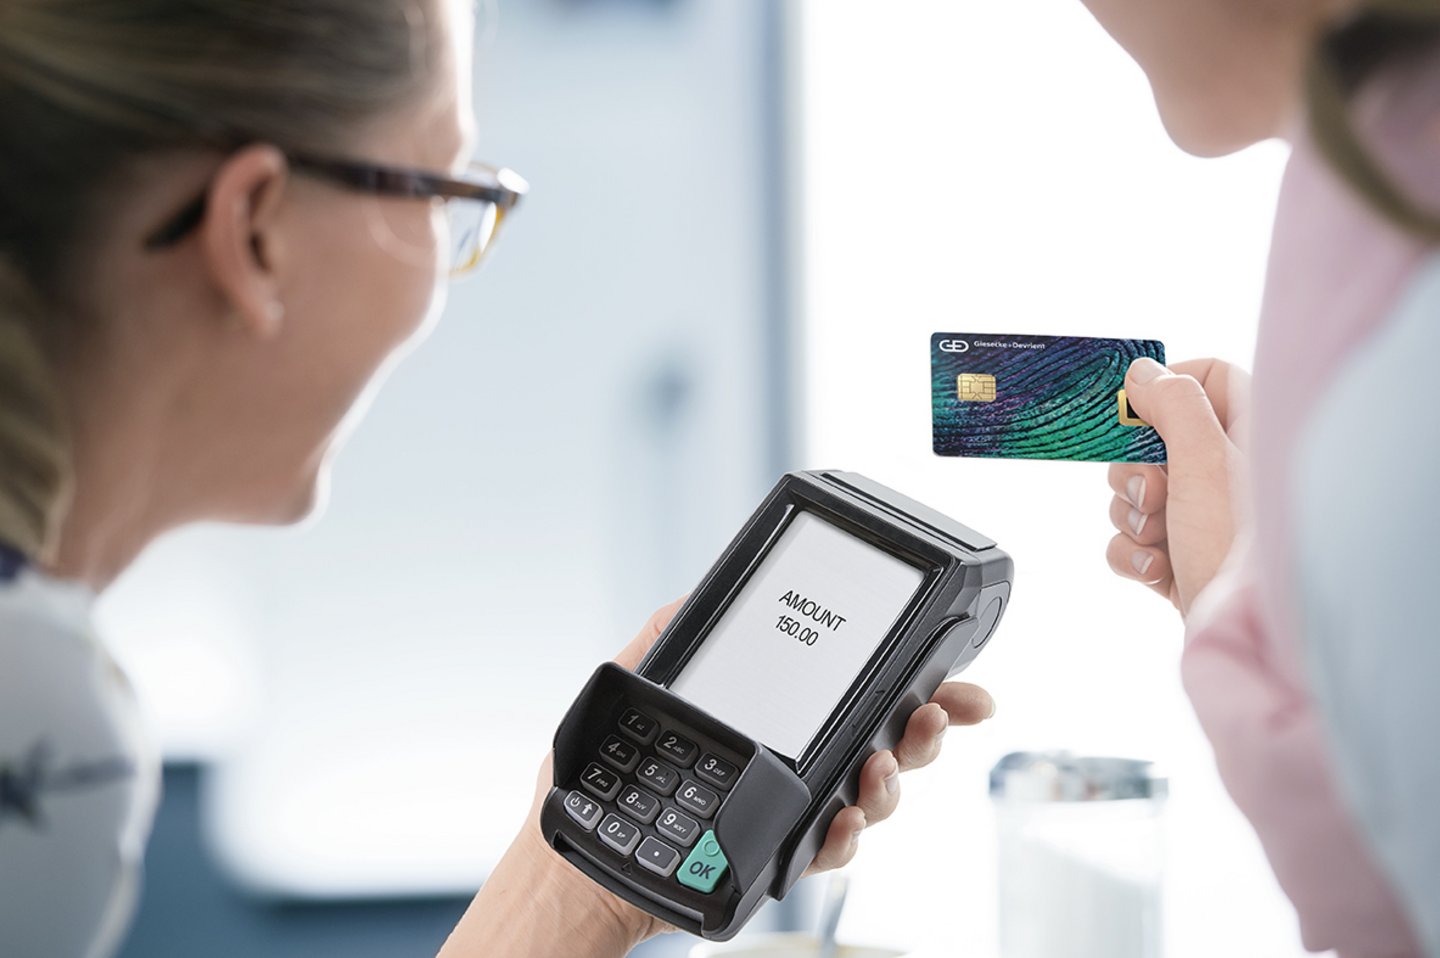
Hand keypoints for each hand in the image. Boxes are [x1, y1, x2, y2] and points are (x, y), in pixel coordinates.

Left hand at [535, 598, 996, 943]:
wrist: (587, 850)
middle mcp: (802, 762)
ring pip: (871, 798)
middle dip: (925, 733)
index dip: (924, 691)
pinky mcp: (777, 853)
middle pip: (890, 745)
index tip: (964, 687)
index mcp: (783, 716)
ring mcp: (794, 809)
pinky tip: (842, 820)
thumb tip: (701, 589)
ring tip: (878, 770)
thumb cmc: (612, 772)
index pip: (865, 695)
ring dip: (891, 784)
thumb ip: (670, 631)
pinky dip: (844, 836)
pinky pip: (829, 848)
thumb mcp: (638, 683)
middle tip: (928, 719)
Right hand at [1105, 357, 1249, 616]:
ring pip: (1136, 493)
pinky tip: (1157, 571)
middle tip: (1154, 494)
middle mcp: (1230, 472)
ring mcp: (1204, 519)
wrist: (1244, 641)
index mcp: (1252, 434)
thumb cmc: (1238, 549)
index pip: (1207, 376)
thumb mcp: (1204, 461)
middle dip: (1135, 471)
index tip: (1134, 412)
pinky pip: (1132, 540)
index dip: (1166, 388)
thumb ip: (1173, 405)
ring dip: (1132, 518)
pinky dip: (1133, 554)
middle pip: (1154, 440)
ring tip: (1159, 540)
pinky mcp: (1181, 559)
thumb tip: (1141, 372)